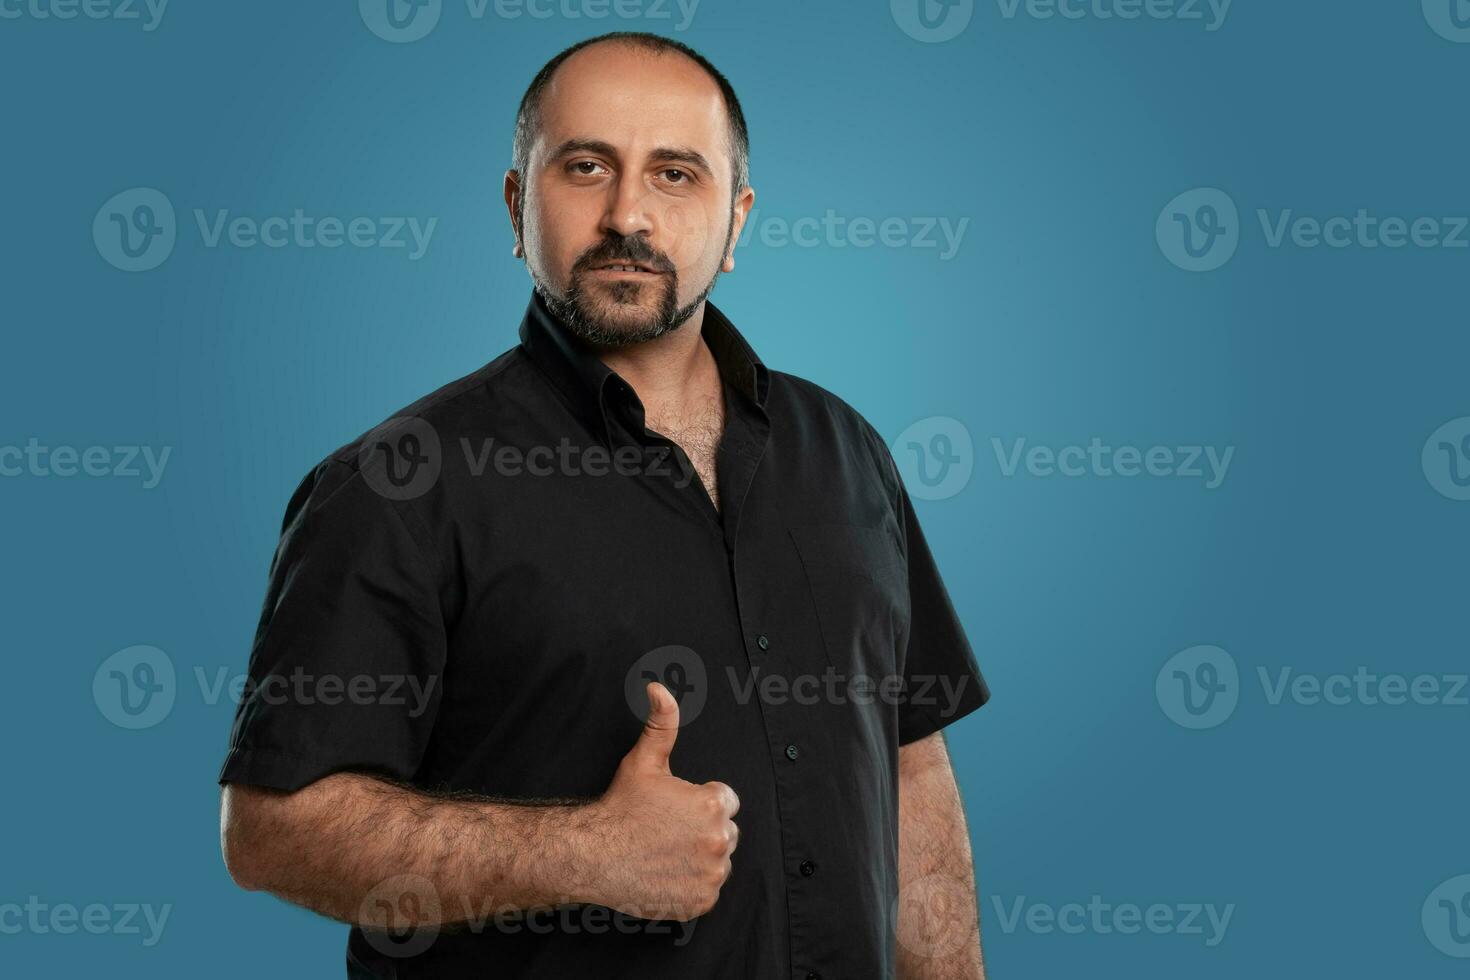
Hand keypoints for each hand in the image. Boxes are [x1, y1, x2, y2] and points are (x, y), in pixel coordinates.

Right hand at [579, 681, 739, 920]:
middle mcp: (719, 840)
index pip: (724, 801)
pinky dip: (690, 886)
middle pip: (725, 832)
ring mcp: (711, 874)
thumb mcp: (644, 761)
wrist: (593, 855)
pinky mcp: (701, 901)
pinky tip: (665, 873)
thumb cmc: (620, 808)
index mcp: (713, 804)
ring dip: (699, 858)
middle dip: (702, 830)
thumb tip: (659, 688)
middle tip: (667, 831)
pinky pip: (706, 890)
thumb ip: (662, 723)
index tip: (674, 810)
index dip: (698, 803)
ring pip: (717, 862)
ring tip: (665, 852)